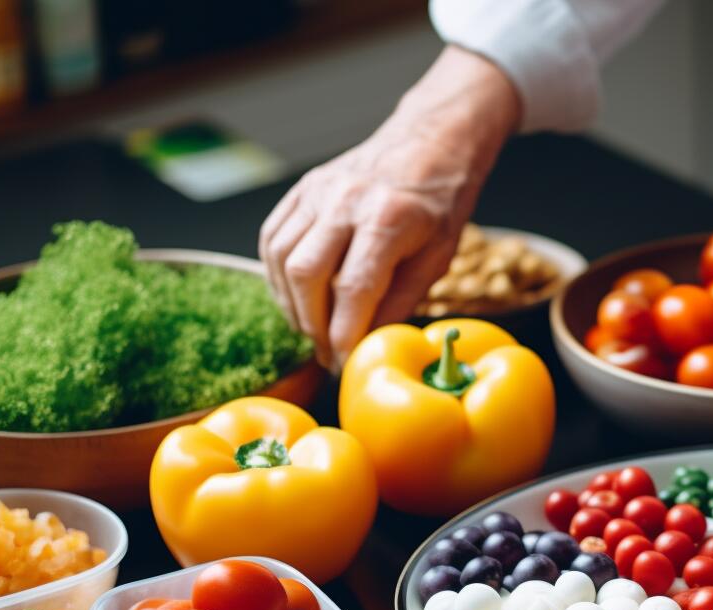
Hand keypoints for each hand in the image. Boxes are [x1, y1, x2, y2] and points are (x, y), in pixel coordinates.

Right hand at [259, 47, 520, 368]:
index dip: (345, 334)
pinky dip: (278, 275)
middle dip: (314, 324)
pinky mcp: (302, 190)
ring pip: (282, 259)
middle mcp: (346, 200)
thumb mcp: (437, 257)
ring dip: (292, 303)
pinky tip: (297, 296)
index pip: (354, 289)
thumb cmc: (440, 203)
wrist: (429, 144)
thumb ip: (401, 301)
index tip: (344, 362)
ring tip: (314, 327)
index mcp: (388, 218)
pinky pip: (273, 239)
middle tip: (327, 350)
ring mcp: (318, 191)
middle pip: (307, 275)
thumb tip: (368, 344)